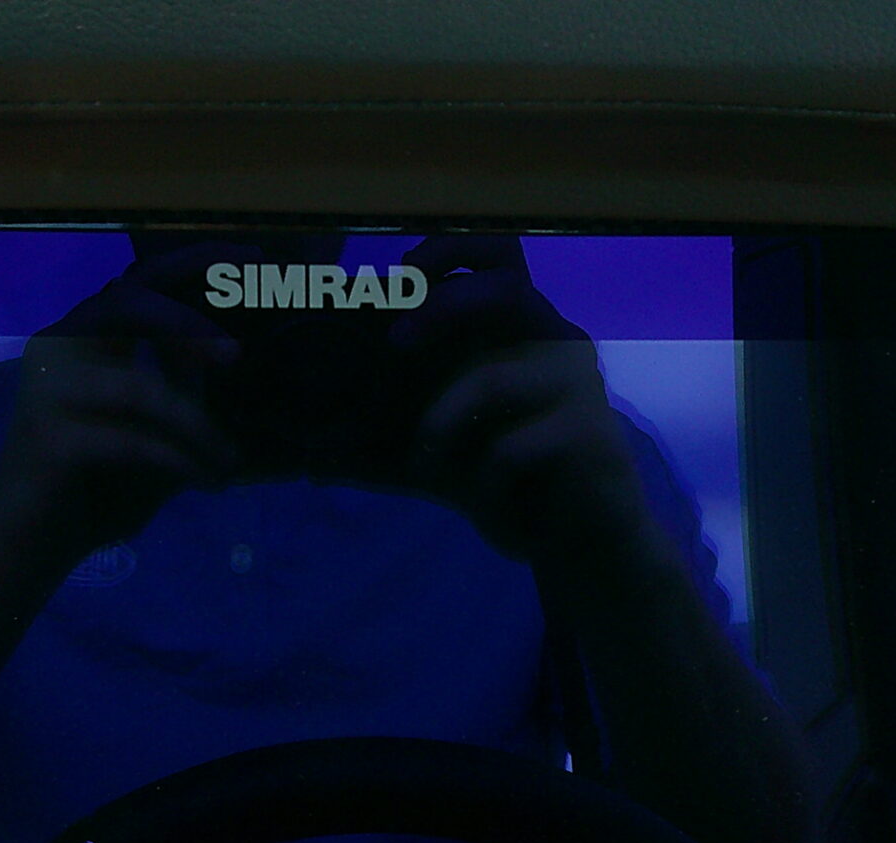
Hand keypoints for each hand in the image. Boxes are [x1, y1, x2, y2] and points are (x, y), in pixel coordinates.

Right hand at [0, 244, 245, 565]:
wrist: (30, 549)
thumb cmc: (94, 489)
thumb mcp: (155, 429)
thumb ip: (180, 386)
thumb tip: (225, 349)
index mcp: (82, 340)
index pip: (137, 282)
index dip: (193, 263)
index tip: (252, 258)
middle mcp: (57, 349)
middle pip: (126, 303)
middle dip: (188, 325)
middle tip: (234, 358)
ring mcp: (46, 389)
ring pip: (142, 389)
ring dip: (197, 428)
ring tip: (228, 462)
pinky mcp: (48, 435)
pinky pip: (135, 441)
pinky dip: (181, 462)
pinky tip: (209, 483)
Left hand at [391, 236, 652, 569]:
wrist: (576, 541)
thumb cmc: (506, 482)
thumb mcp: (433, 459)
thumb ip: (376, 451)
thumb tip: (307, 462)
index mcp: (517, 330)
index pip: (497, 256)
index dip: (449, 249)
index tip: (399, 275)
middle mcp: (552, 341)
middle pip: (506, 288)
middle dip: (442, 307)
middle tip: (396, 342)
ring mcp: (576, 384)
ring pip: (491, 380)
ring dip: (440, 425)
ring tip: (429, 463)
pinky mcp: (588, 433)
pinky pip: (509, 449)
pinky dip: (483, 487)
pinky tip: (493, 512)